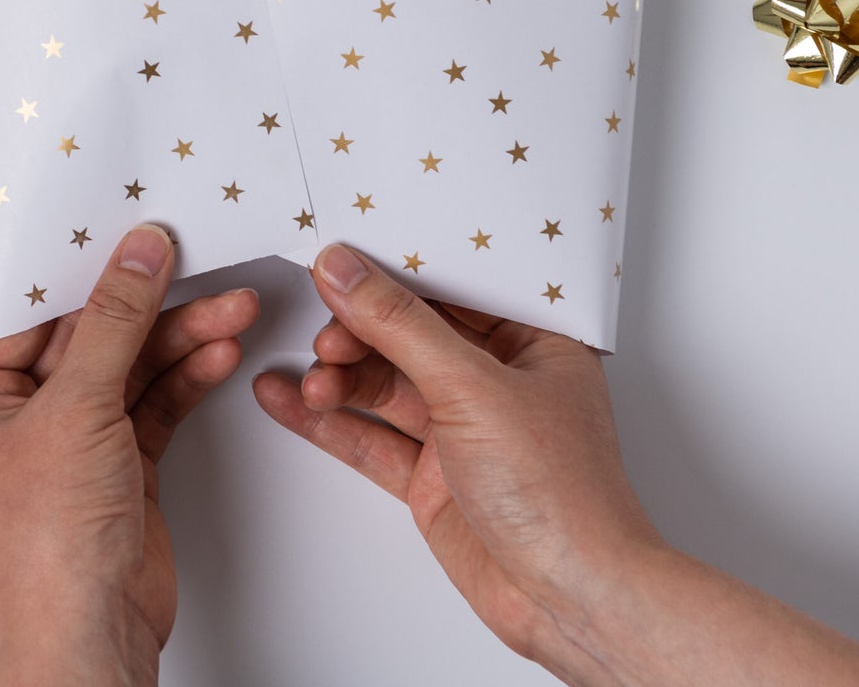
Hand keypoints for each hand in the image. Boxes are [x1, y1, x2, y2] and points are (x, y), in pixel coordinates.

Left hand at [0, 225, 258, 686]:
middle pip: (93, 335)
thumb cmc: (47, 543)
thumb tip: (138, 254)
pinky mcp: (120, 462)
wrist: (93, 635)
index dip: (85, 271)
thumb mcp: (78, 408)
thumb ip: (115, 322)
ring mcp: (73, 438)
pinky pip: (155, 401)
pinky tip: (220, 351)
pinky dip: (188, 376)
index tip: (128, 233)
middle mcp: (21, 412)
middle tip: (196, 266)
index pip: (35, 311)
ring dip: (182, 338)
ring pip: (132, 366)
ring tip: (233, 308)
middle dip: (151, 307)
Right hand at [253, 244, 658, 670]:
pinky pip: (369, 436)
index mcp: (530, 340)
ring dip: (339, 378)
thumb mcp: (472, 387)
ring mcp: (462, 430)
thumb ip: (398, 324)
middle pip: (407, 334)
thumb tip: (344, 269)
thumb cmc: (565, 496)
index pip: (450, 286)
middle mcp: (496, 379)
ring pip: (383, 384)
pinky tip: (286, 400)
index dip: (392, 271)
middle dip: (357, 333)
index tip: (338, 256)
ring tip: (311, 382)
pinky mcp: (432, 477)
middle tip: (325, 337)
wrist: (572, 603)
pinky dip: (327, 420)